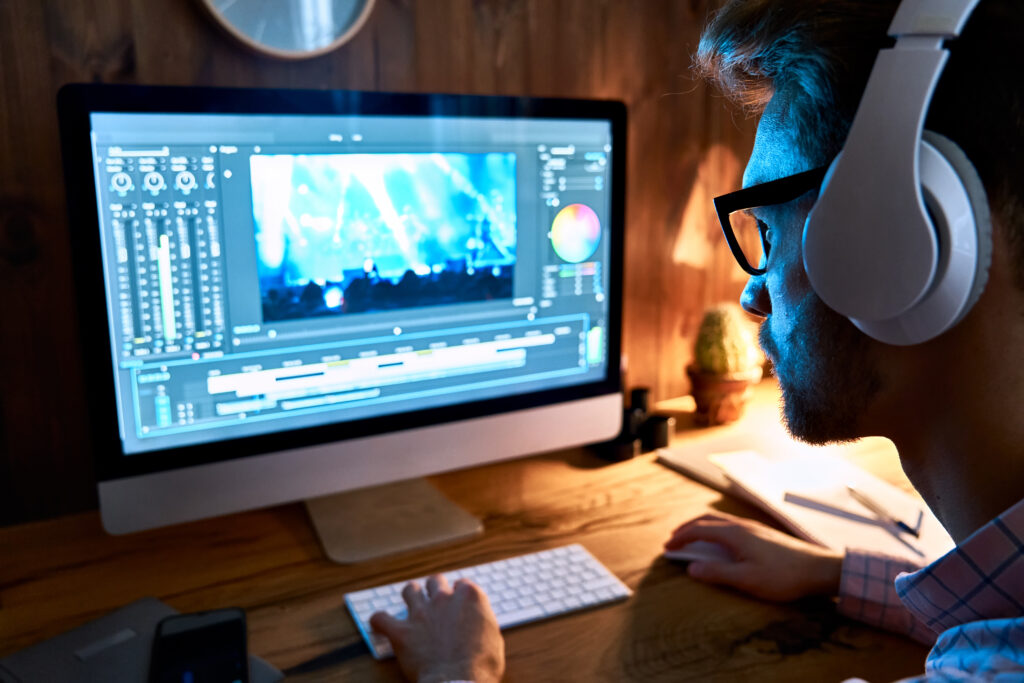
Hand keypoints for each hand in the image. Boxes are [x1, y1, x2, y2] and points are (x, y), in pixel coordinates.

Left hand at [369, 574, 504, 682]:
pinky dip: (379, 620)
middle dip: (435, 590)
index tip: (459, 606)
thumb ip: (482, 621)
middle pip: (436, 581)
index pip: (462, 585)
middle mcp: (443, 598)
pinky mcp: (402, 631)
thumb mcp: (494, 637)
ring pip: (410, 590)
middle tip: (436, 603)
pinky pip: (381, 618)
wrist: (459, 681)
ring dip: (411, 596)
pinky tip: (380, 623)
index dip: (459, 596)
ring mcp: (421, 613)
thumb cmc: (482, 665)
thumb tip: (477, 623)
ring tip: (411, 604)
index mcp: (469, 597)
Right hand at [664, 512, 842, 601]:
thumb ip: (716, 573)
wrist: (819, 570)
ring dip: (701, 528)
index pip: (699, 530)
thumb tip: (691, 568)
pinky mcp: (763, 534)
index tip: (667, 547)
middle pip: (707, 520)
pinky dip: (715, 530)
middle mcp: (742, 526)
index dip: (681, 538)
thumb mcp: (746, 579)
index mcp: (734, 534)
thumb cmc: (783, 576)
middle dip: (687, 528)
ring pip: (720, 521)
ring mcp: (753, 528)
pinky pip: (730, 526)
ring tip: (692, 539)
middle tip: (674, 539)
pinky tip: (721, 542)